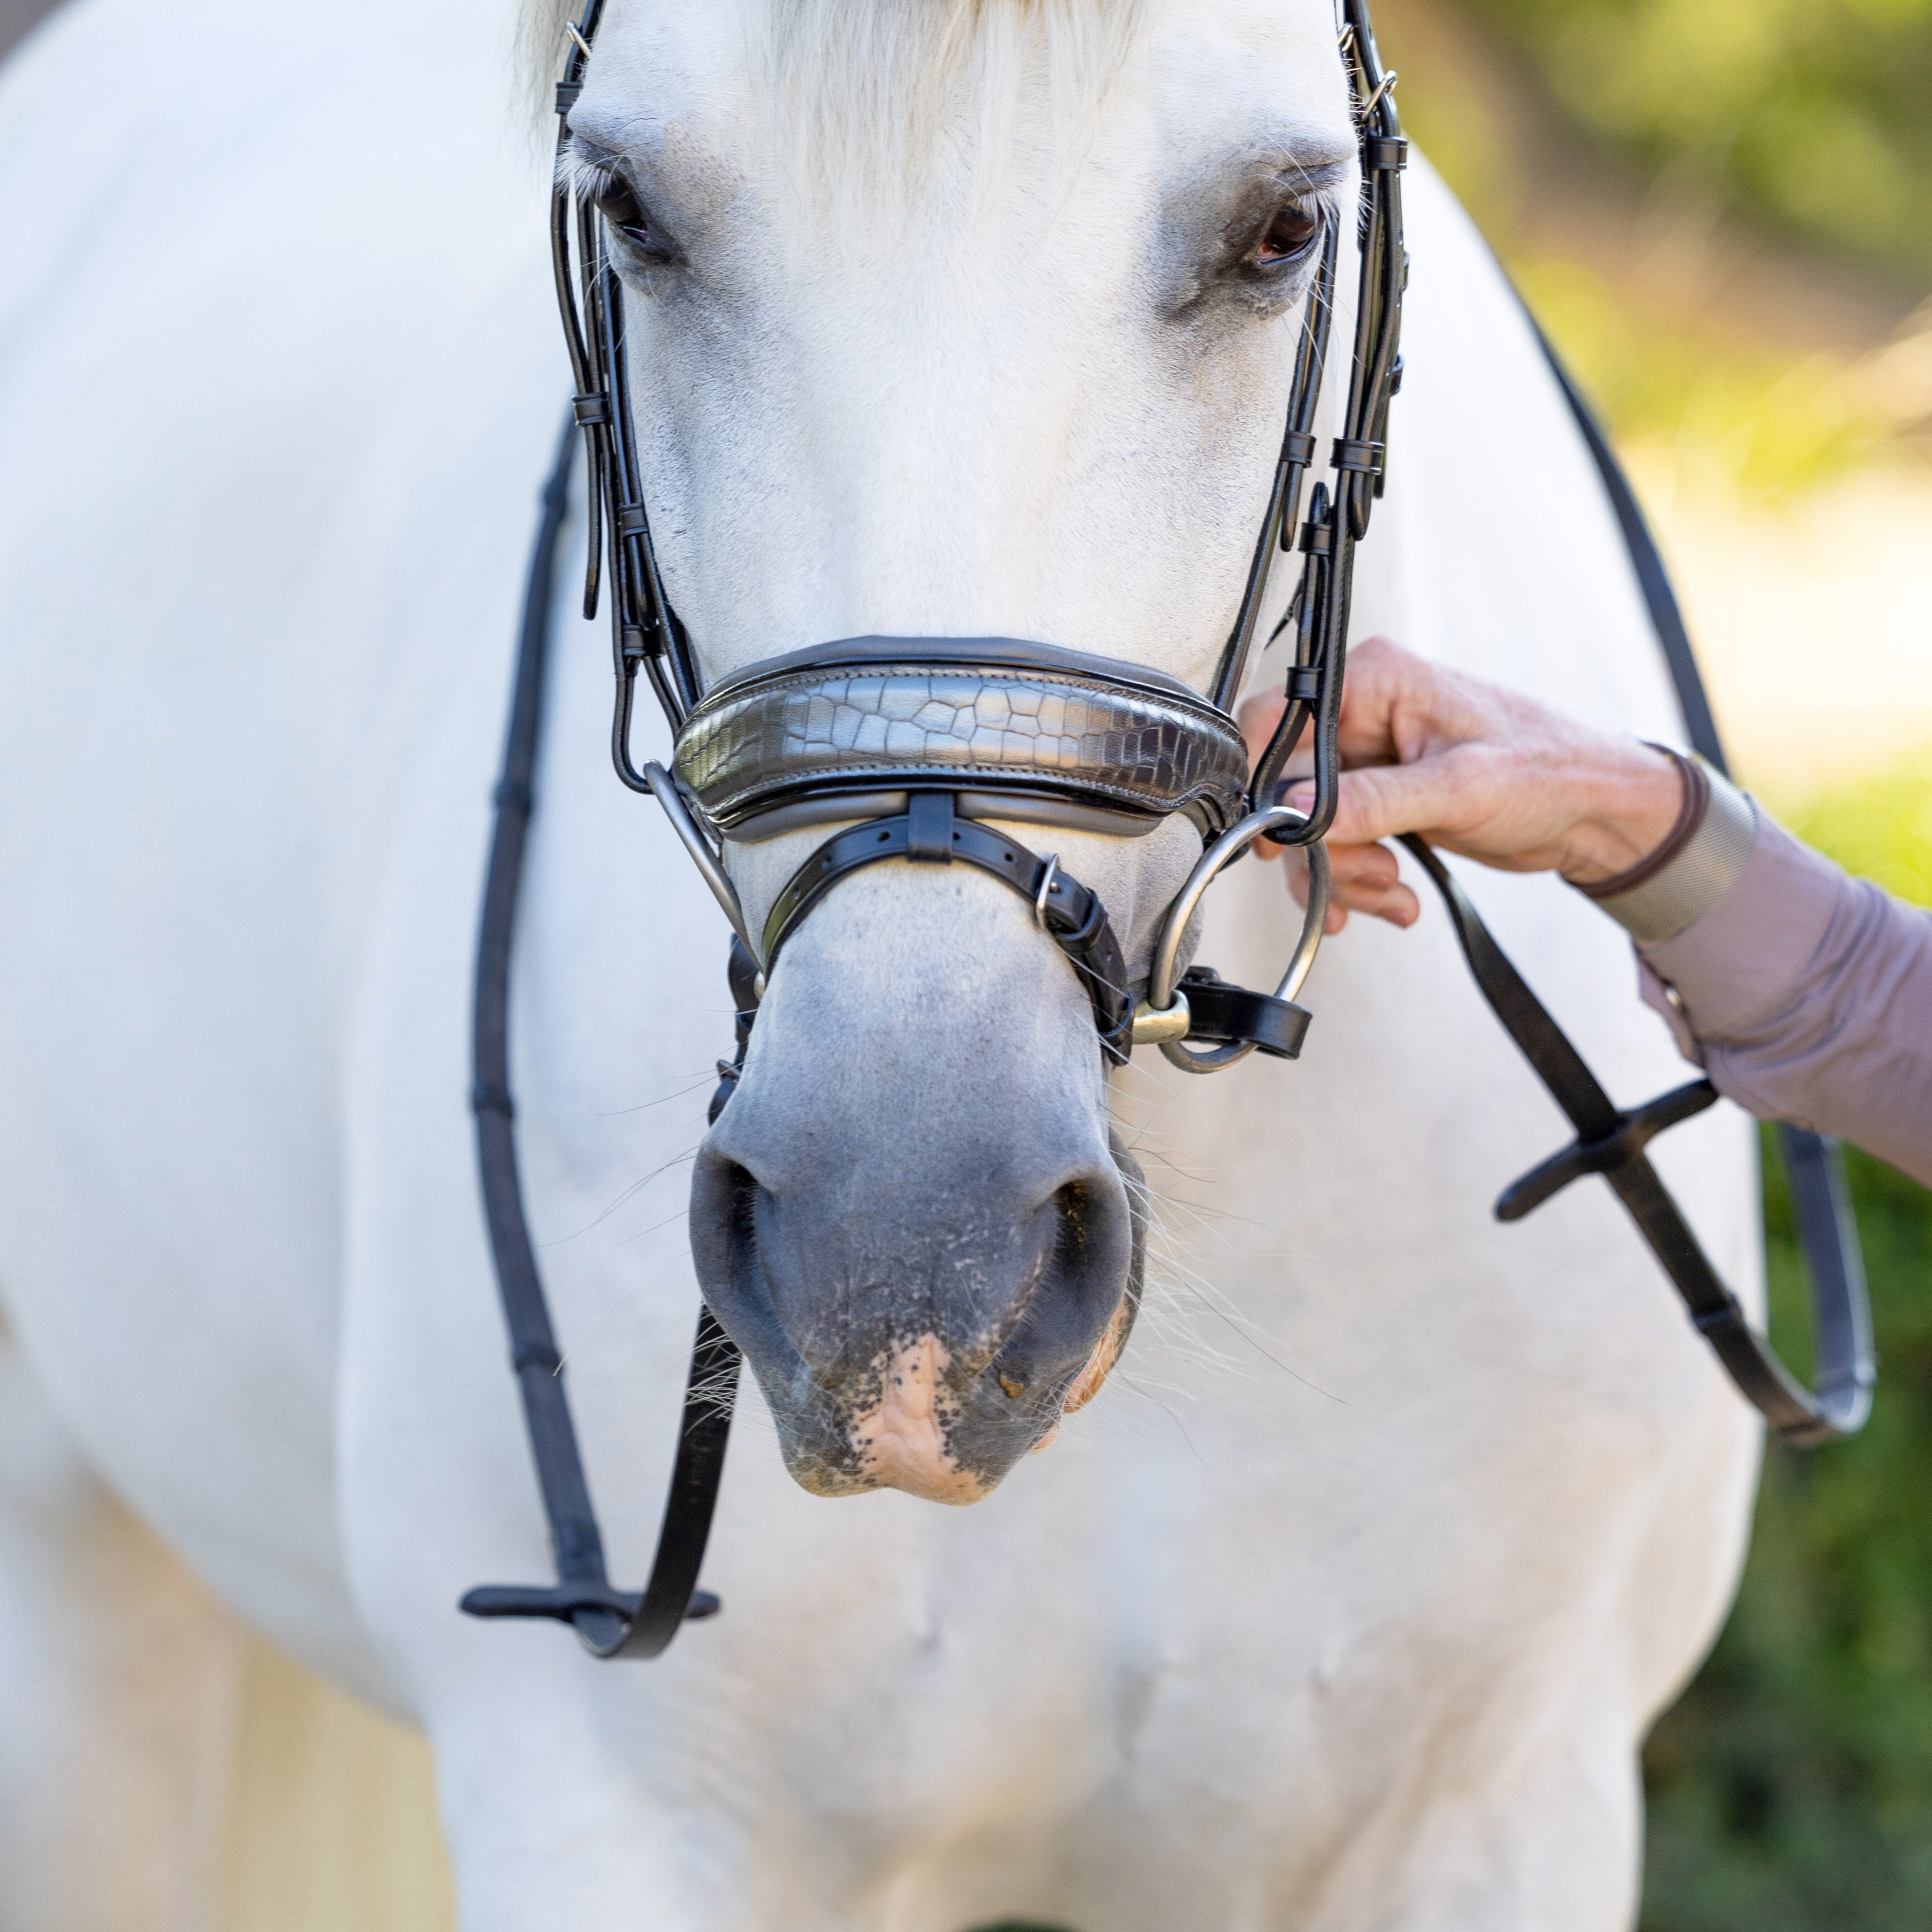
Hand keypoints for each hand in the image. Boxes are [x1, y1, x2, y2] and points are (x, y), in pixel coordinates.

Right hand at [1237, 637, 1685, 932]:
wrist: (1595, 812)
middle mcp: (1362, 716)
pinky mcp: (1379, 801)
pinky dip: (1359, 884)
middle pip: (1287, 790)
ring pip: (1308, 829)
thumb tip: (1294, 814)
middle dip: (1325, 850)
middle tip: (1372, 878)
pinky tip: (1396, 901)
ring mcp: (1368, 762)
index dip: (1263, 781)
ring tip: (1393, 895)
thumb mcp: (1462, 787)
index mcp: (1376, 681)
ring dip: (1344, 877)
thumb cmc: (1550, 770)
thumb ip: (1374, 800)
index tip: (1276, 836)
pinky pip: (1338, 848)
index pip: (1277, 719)